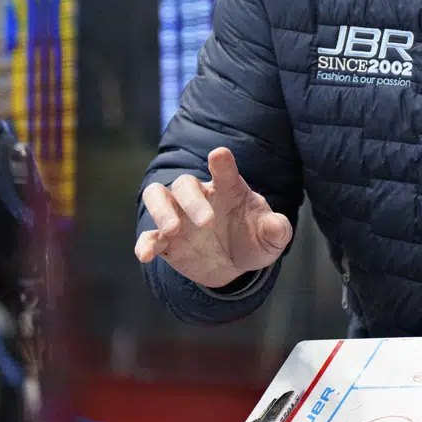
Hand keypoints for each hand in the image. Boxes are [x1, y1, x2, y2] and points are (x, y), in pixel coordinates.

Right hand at [134, 147, 292, 288]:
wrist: (235, 266)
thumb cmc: (253, 240)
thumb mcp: (271, 238)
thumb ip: (276, 230)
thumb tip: (277, 226)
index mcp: (229, 190)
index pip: (224, 170)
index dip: (221, 162)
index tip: (219, 155)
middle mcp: (200, 197)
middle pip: (185, 184)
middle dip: (192, 200)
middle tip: (206, 222)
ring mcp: (179, 216)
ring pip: (157, 196)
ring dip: (161, 210)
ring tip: (172, 230)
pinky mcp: (166, 241)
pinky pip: (149, 236)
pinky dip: (144, 243)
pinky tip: (146, 255)